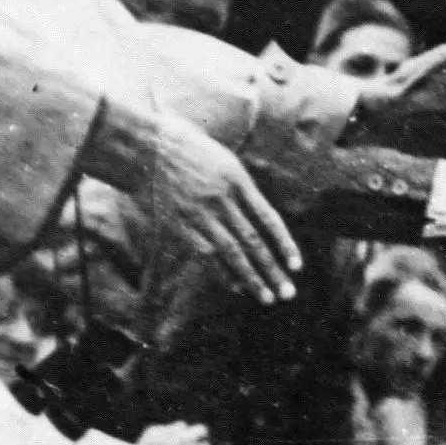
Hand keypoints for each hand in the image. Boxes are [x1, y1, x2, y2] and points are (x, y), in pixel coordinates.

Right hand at [96, 102, 298, 304]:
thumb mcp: (226, 162)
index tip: (297, 266)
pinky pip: (206, 255)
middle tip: (288, 294)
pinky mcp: (180, 225)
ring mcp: (200, 214)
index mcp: (237, 180)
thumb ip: (245, 191)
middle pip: (253, 241)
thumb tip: (265, 223)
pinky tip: (237, 288)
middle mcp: (221, 199)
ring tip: (268, 298)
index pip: (269, 219)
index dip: (285, 244)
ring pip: (231, 252)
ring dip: (252, 278)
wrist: (148, 146)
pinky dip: (223, 272)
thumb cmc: (191, 151)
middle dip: (272, 270)